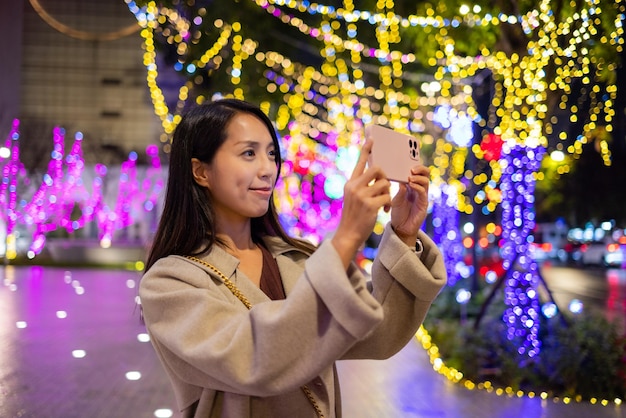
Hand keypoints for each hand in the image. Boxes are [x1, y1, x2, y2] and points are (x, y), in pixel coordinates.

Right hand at [331, 139, 390, 267]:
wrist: (348, 234)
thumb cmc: (354, 217)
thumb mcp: (354, 198)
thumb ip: (362, 186)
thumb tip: (378, 175)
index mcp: (350, 183)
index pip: (360, 163)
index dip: (366, 150)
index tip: (372, 139)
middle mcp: (354, 187)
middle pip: (377, 169)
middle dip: (385, 176)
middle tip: (384, 186)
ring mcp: (361, 196)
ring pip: (385, 184)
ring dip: (387, 194)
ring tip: (383, 203)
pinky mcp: (370, 205)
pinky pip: (387, 198)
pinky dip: (389, 204)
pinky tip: (384, 211)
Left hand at [389, 165, 429, 246]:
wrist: (401, 228)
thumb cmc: (397, 213)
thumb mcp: (395, 199)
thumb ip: (399, 190)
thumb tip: (401, 180)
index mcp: (411, 186)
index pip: (417, 172)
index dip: (414, 166)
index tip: (406, 163)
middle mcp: (418, 189)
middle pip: (425, 173)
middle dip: (420, 168)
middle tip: (412, 169)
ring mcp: (422, 196)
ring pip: (426, 181)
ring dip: (418, 177)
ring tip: (410, 177)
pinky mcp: (424, 203)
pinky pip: (423, 192)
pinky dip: (418, 187)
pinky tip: (411, 185)